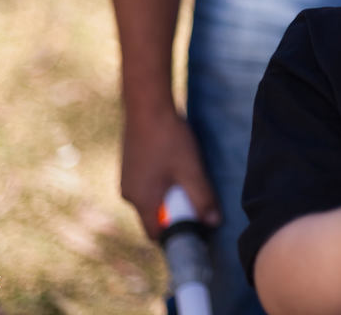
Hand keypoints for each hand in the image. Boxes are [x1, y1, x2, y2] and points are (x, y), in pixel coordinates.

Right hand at [121, 107, 219, 238]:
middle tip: (195, 197)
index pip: (157, 234)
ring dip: (169, 196)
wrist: (147, 106)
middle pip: (154, 217)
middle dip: (175, 213)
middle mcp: (129, 194)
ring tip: (186, 177)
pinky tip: (174, 165)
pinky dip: (161, 183)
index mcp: (141, 200)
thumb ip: (202, 198)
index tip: (195, 226)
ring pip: (151, 199)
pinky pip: (146, 185)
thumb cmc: (169, 138)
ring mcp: (127, 179)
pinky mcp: (129, 167)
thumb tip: (213, 223)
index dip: (177, 234)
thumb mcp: (191, 170)